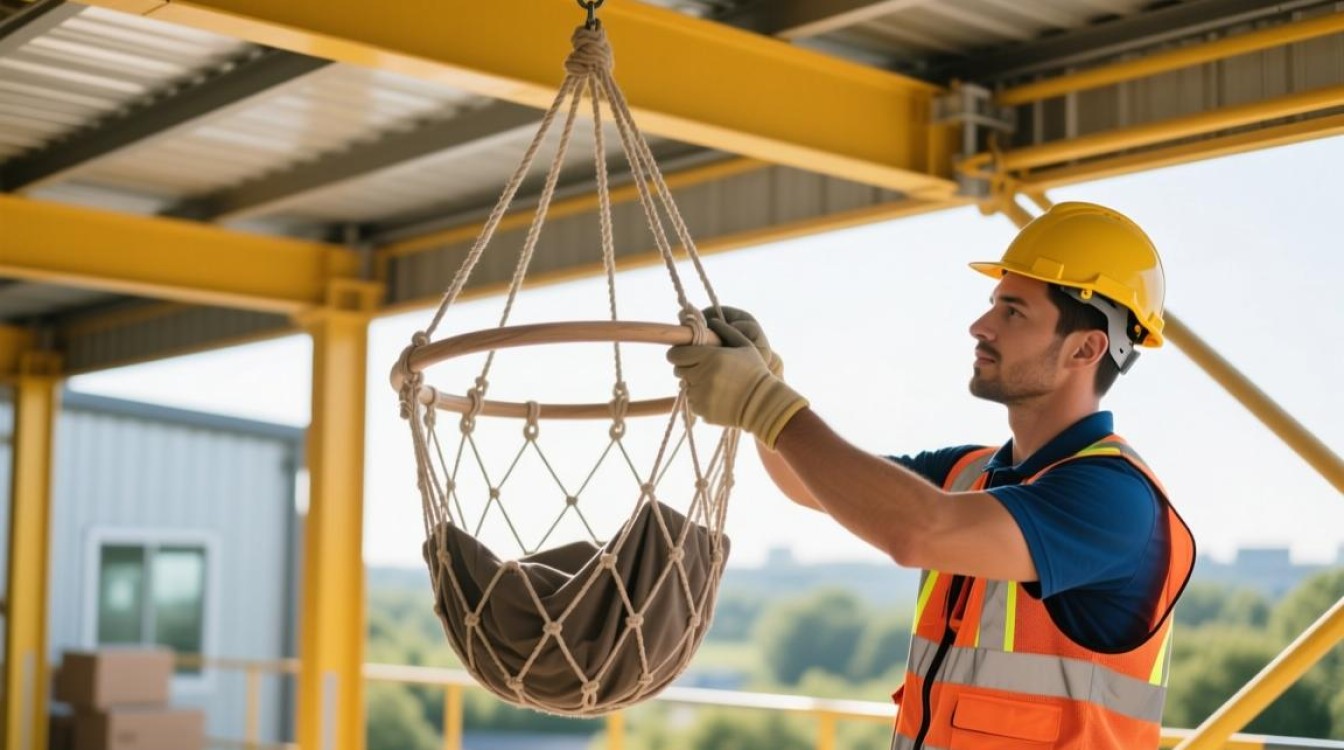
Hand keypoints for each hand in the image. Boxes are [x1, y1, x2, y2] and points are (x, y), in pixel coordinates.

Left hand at [667, 319, 807, 447]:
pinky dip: (700, 399)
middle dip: (686, 367)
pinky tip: (717, 397)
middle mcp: (702, 376)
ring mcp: (701, 395)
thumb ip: (727, 331)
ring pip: (685, 387)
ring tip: (713, 384)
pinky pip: (693, 402)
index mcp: (711, 357)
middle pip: (678, 370)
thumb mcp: (745, 345)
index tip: (685, 354)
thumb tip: (712, 320)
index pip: (675, 354)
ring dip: (694, 384)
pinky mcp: (702, 411)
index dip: (678, 353)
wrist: (763, 404)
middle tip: (701, 369)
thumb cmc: (755, 371)